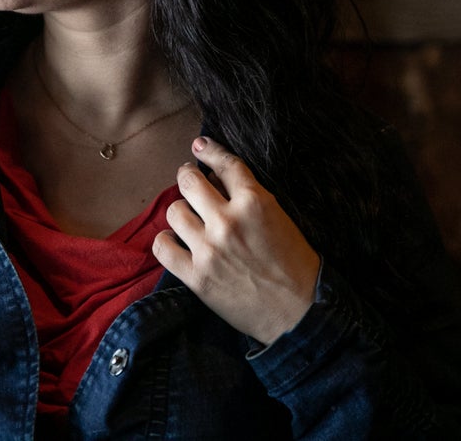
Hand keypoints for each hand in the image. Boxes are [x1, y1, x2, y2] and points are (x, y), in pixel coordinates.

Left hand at [152, 136, 320, 344]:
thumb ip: (250, 197)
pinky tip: (175, 242)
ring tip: (189, 218)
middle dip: (187, 176)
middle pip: (189, 181)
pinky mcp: (196, 276)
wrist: (298, 313)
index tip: (199, 147)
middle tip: (189, 179)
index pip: (225, 164)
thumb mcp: (279, 218)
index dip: (209, 151)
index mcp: (255, 202)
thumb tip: (217, 178)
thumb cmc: (295, 265)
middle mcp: (228, 220)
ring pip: (174, 211)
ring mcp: (209, 248)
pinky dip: (165, 241)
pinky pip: (162, 246)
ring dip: (181, 212)